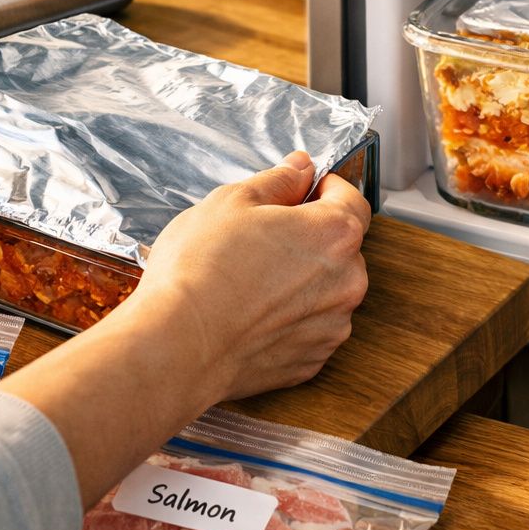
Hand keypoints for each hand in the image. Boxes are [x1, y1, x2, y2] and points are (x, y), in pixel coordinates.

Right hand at [131, 152, 371, 403]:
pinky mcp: (311, 362)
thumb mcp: (232, 202)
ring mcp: (332, 327)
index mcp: (335, 234)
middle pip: (339, 248)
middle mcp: (347, 282)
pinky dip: (286, 320)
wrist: (177, 347)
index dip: (326, 190)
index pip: (351, 200)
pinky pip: (307, 329)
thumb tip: (301, 168)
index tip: (302, 191)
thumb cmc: (200, 272)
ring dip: (299, 282)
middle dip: (307, 238)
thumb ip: (278, 180)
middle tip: (261, 239)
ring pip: (324, 291)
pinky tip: (249, 314)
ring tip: (248, 281)